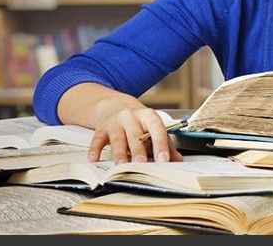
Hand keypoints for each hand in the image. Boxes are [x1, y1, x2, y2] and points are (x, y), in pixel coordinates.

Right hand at [57, 82, 183, 163]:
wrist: (115, 105)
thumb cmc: (139, 122)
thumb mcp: (153, 128)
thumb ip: (166, 143)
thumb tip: (179, 160)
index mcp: (148, 116)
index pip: (157, 129)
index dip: (161, 144)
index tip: (164, 160)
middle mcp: (131, 117)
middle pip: (136, 136)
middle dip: (139, 151)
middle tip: (142, 164)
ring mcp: (115, 122)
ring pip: (118, 139)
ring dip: (120, 154)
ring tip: (121, 166)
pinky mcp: (101, 128)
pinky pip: (97, 139)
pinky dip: (95, 149)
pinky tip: (94, 159)